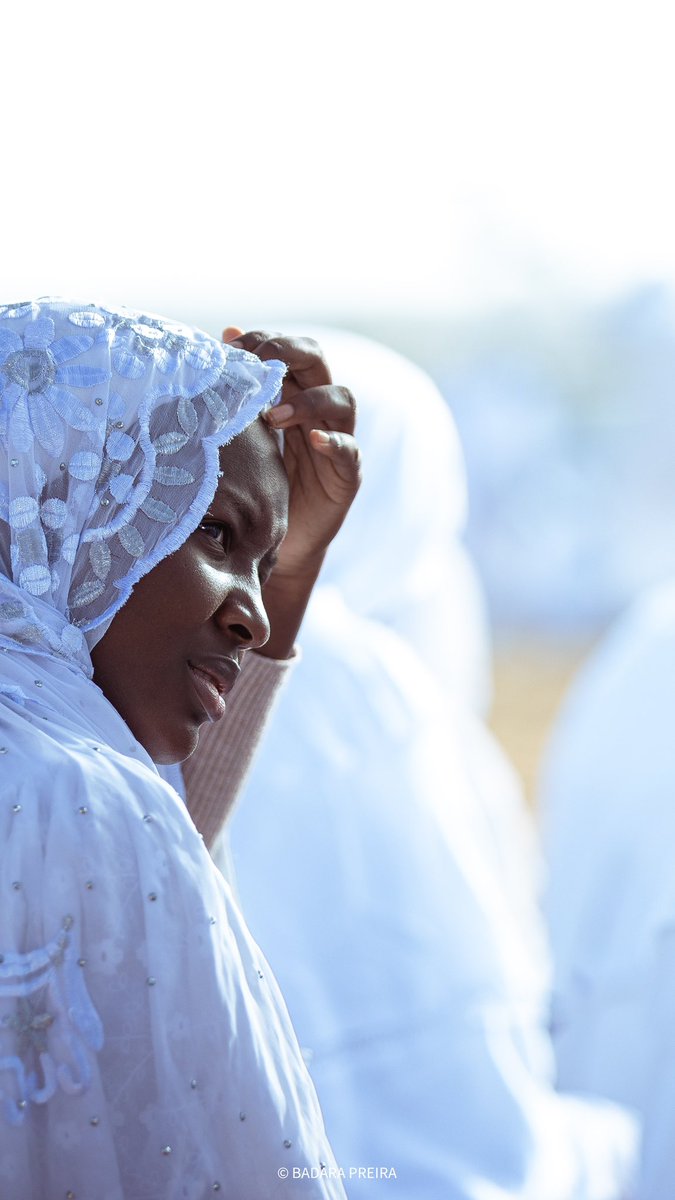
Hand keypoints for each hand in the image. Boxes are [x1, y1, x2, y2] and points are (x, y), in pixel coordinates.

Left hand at [223, 327, 360, 655]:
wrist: (277, 544)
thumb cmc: (255, 488)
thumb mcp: (240, 439)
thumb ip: (233, 398)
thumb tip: (219, 341)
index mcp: (291, 394)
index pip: (288, 349)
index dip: (264, 341)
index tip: (232, 346)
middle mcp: (318, 411)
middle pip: (317, 361)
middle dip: (287, 353)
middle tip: (255, 365)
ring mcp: (337, 440)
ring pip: (340, 400)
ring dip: (308, 401)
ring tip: (274, 416)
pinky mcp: (346, 476)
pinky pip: (350, 452)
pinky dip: (334, 443)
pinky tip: (314, 440)